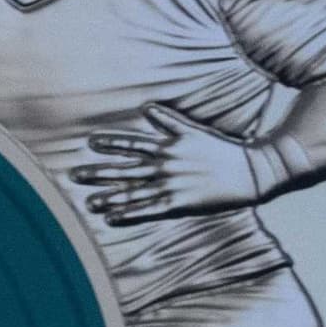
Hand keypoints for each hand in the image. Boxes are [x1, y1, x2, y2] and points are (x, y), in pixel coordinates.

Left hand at [75, 103, 268, 222]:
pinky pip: (149, 210)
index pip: (134, 144)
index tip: (90, 142)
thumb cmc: (222, 150)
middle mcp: (166, 165)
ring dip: (109, 198)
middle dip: (99, 172)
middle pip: (126, 169)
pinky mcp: (180, 204)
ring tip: (87, 202)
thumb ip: (168, 121)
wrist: (251, 171)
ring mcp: (172, 185)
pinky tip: (111, 219)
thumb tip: (146, 107)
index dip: (112, 143)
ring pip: (133, 192)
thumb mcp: (194, 131)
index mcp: (169, 147)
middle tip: (74, 174)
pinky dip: (129, 215)